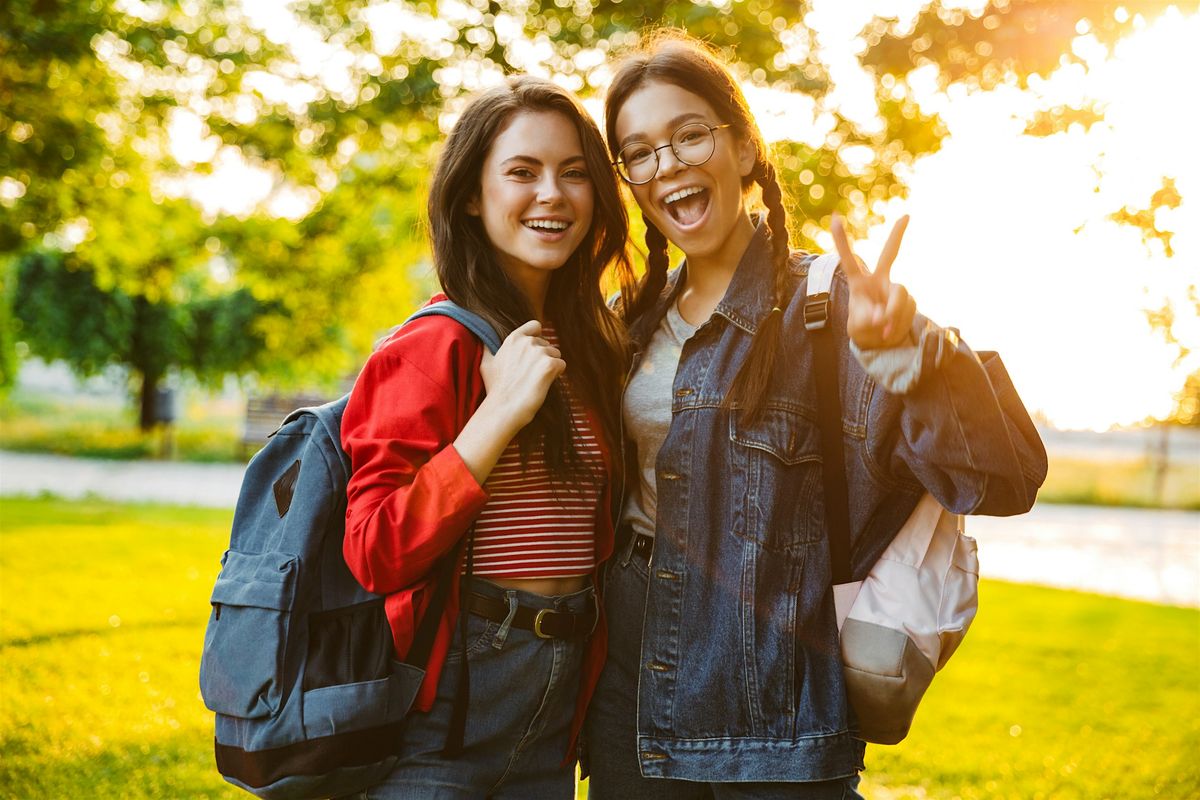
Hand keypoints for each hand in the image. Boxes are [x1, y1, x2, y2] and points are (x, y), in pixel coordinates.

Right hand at [479, 319, 565, 430]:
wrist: (504, 408)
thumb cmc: (495, 389)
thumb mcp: (486, 364)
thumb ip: (487, 349)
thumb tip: (483, 340)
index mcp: (513, 339)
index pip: (535, 326)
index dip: (538, 337)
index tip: (534, 351)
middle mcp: (527, 342)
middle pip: (547, 344)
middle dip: (543, 357)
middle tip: (530, 375)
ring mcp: (539, 352)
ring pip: (556, 354)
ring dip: (550, 366)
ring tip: (536, 380)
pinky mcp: (550, 365)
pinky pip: (561, 365)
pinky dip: (556, 375)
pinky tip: (544, 383)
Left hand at [831, 213, 916, 349]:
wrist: (880, 342)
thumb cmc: (863, 329)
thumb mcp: (858, 327)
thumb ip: (866, 319)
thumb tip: (882, 315)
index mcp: (859, 283)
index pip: (848, 259)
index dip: (841, 240)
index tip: (834, 217)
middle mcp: (879, 280)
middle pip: (890, 254)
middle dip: (898, 234)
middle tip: (906, 215)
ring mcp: (895, 288)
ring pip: (899, 296)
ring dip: (892, 316)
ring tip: (883, 331)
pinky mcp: (909, 299)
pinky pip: (908, 309)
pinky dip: (899, 324)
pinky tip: (891, 332)